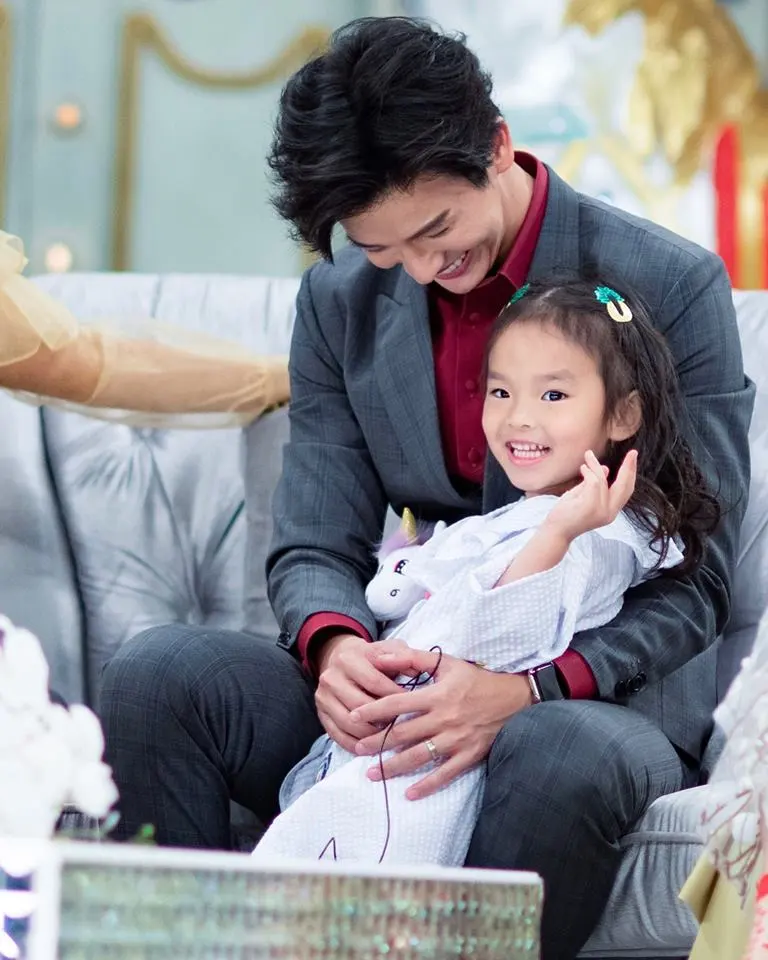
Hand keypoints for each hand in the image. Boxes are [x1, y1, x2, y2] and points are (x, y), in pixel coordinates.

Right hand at [315, 634, 411, 752]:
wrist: (342, 659)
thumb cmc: (374, 658)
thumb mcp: (390, 649)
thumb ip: (404, 656)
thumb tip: (415, 668)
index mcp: (348, 658)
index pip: (374, 682)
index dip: (395, 696)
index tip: (412, 704)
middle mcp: (331, 677)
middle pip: (360, 706)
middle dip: (383, 718)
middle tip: (402, 725)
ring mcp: (322, 697)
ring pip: (348, 723)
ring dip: (371, 735)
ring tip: (389, 736)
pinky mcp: (320, 714)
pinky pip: (337, 736)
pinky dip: (356, 745)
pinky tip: (372, 747)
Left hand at [349, 648, 532, 798]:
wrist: (515, 699)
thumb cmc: (477, 679)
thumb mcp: (446, 662)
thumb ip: (412, 658)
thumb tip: (381, 657)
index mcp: (437, 695)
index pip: (397, 703)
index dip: (373, 710)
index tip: (353, 716)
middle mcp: (444, 719)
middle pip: (403, 734)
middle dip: (376, 743)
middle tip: (356, 748)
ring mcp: (456, 739)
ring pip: (419, 756)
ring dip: (393, 766)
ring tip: (373, 773)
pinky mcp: (469, 755)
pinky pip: (445, 774)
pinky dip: (427, 786)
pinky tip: (409, 793)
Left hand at [544, 449, 637, 540]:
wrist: (555, 531)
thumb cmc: (567, 514)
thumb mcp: (584, 495)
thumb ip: (596, 484)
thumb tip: (606, 468)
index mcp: (611, 511)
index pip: (626, 491)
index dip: (631, 474)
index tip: (633, 458)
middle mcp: (610, 513)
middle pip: (625, 486)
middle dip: (629, 468)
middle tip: (633, 452)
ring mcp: (601, 511)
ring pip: (603, 480)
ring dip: (595, 465)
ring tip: (588, 457)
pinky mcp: (590, 507)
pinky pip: (593, 482)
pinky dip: (588, 472)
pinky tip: (582, 467)